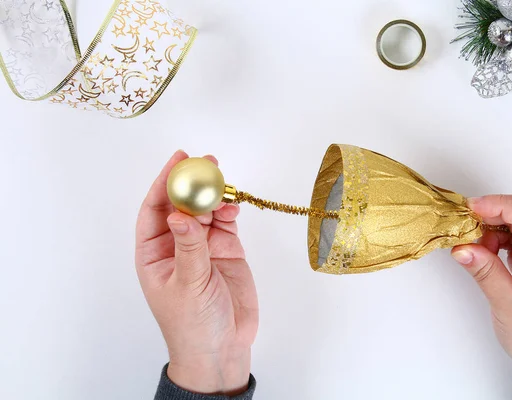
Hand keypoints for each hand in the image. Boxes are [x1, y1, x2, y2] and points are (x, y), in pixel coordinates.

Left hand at [135, 151, 258, 395]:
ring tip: (225, 188)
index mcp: (154, 254)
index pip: (154, 210)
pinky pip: (226, 223)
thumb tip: (180, 214)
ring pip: (206, 211)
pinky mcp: (226, 250)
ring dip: (214, 197)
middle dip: (193, 184)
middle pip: (182, 205)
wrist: (223, 348)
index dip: (163, 183)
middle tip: (208, 164)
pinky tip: (233, 207)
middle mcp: (177, 245)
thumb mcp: (188, 285)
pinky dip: (230, 212)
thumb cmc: (193, 324)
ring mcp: (203, 247)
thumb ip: (188, 248)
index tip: (178, 161)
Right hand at [451, 195, 511, 395]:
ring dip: (492, 230)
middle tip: (464, 219)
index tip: (473, 207)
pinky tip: (481, 250)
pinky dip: (496, 242)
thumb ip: (484, 271)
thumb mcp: (507, 304)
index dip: (502, 206)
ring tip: (471, 242)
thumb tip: (462, 247)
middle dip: (494, 215)